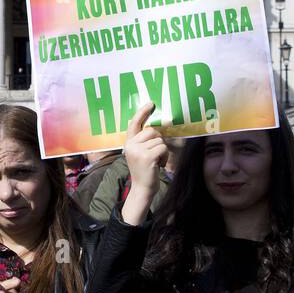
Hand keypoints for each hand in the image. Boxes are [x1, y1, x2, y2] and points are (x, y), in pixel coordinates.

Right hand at [120, 102, 166, 224]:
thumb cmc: (144, 170)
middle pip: (152, 131)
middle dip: (158, 141)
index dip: (142, 112)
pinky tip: (159, 164)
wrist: (142, 189)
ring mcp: (138, 151)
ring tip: (156, 161)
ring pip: (159, 140)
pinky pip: (163, 148)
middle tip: (155, 154)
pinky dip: (165, 156)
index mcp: (128, 143)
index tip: (151, 103)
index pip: (134, 123)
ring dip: (162, 151)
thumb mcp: (140, 153)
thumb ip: (144, 141)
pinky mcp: (147, 157)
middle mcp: (131, 145)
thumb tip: (157, 127)